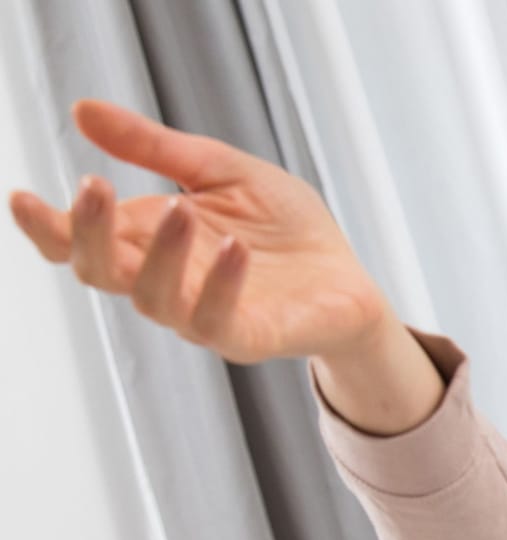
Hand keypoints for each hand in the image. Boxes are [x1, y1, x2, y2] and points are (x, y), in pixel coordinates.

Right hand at [8, 99, 389, 364]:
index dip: (46, 226)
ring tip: (182, 209)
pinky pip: (217, 321)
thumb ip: (154, 148)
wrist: (350, 278)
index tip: (22, 195)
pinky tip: (235, 248)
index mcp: (147, 240)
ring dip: (162, 254)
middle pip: (99, 270)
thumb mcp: (219, 170)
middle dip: (87, 232)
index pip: (77, 242)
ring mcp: (202, 313)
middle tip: (94, 185)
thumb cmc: (284, 227)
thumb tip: (82, 110)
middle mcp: (165, 281)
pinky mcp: (247, 337)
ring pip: (152, 298)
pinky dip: (222, 285)